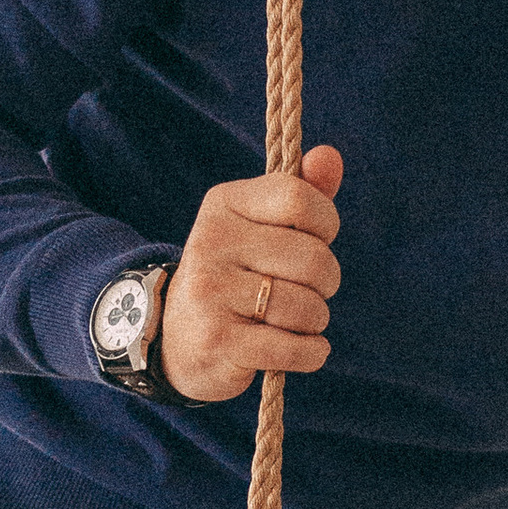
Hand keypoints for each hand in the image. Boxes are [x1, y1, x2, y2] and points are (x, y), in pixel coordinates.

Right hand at [159, 142, 343, 403]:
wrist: (177, 337)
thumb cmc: (235, 274)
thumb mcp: (260, 226)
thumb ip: (300, 194)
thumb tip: (330, 156)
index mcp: (224, 204)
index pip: (299, 198)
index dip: (326, 223)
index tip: (318, 239)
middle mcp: (211, 241)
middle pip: (313, 258)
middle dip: (326, 281)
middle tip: (310, 290)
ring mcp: (211, 291)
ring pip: (305, 306)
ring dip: (316, 320)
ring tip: (299, 320)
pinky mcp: (218, 339)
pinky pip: (292, 346)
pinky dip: (312, 352)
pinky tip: (308, 349)